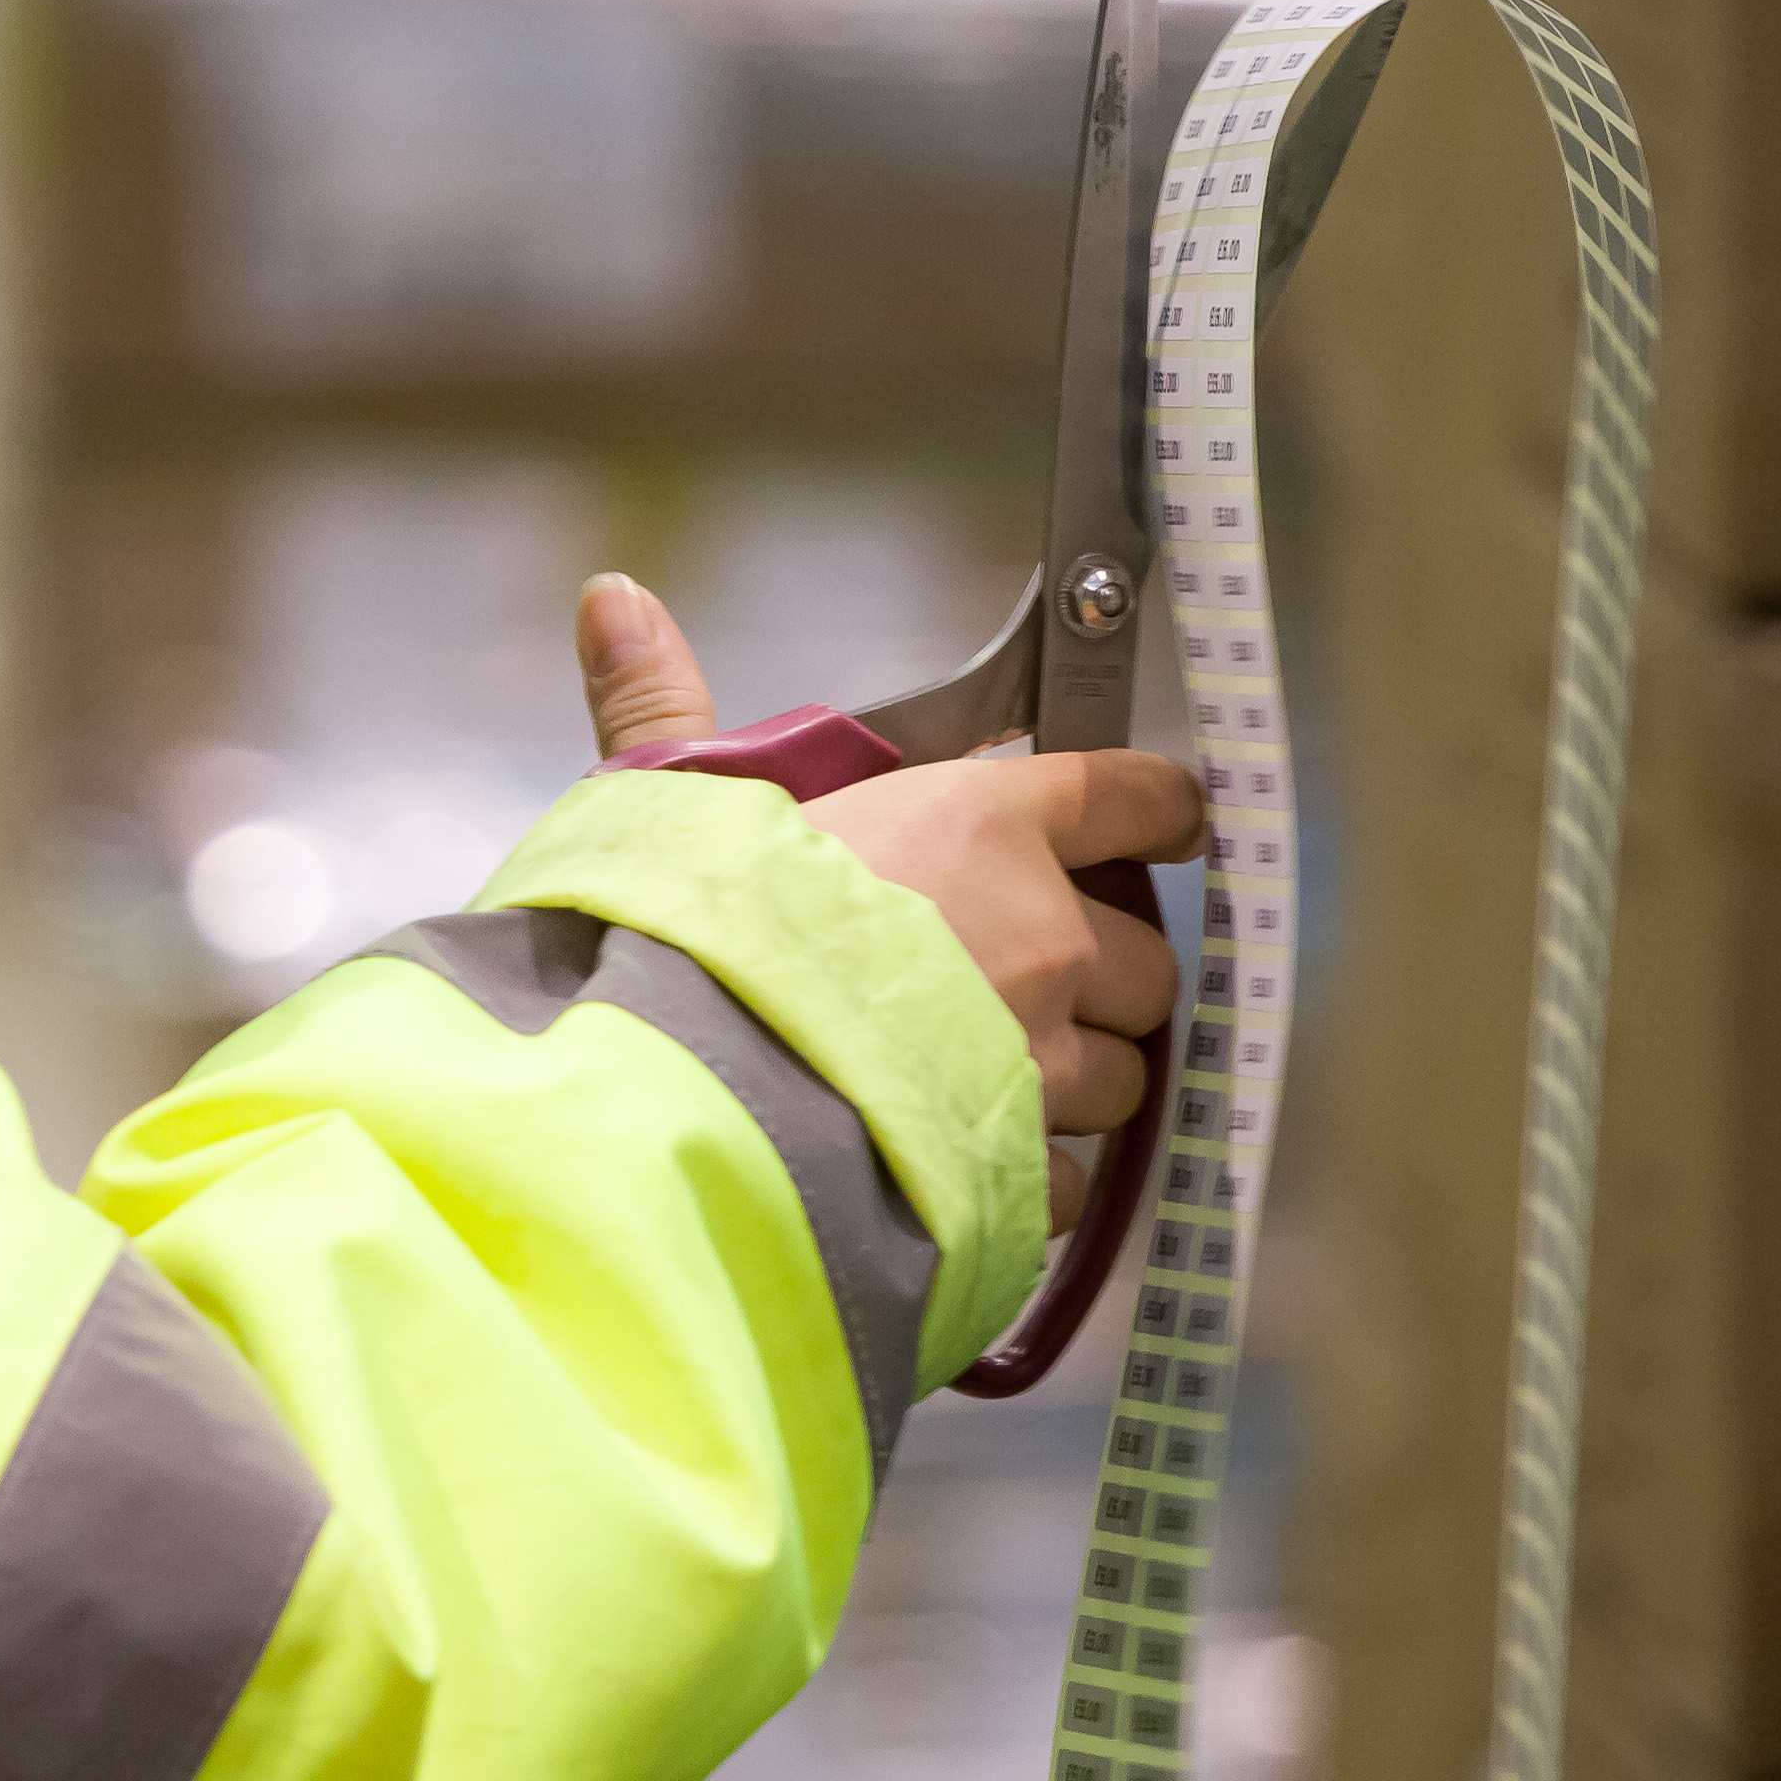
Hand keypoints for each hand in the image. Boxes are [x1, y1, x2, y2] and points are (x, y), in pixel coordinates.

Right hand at [572, 575, 1203, 1228]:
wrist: (695, 1096)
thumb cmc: (691, 939)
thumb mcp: (669, 802)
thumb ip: (664, 712)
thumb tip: (615, 599)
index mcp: (980, 826)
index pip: (1127, 795)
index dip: (1154, 808)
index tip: (1164, 821)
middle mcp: (1044, 938)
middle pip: (1145, 957)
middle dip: (1099, 972)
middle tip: (1019, 978)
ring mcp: (1048, 1063)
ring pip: (1121, 1076)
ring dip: (1072, 1079)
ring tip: (983, 1081)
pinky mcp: (1025, 1169)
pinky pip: (1071, 1180)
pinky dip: (1033, 1176)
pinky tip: (964, 1165)